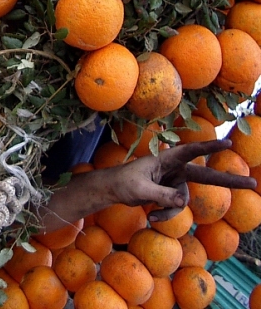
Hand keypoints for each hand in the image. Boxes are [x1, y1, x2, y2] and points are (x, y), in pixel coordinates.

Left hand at [109, 138, 256, 221]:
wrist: (113, 190)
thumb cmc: (123, 182)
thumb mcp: (141, 189)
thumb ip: (162, 195)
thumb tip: (182, 202)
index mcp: (166, 160)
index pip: (190, 151)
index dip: (209, 148)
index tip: (227, 142)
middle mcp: (174, 170)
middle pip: (205, 176)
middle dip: (228, 180)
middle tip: (252, 182)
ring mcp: (174, 182)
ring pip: (184, 201)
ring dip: (170, 211)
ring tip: (152, 215)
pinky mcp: (171, 194)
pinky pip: (176, 208)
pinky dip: (166, 215)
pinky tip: (151, 217)